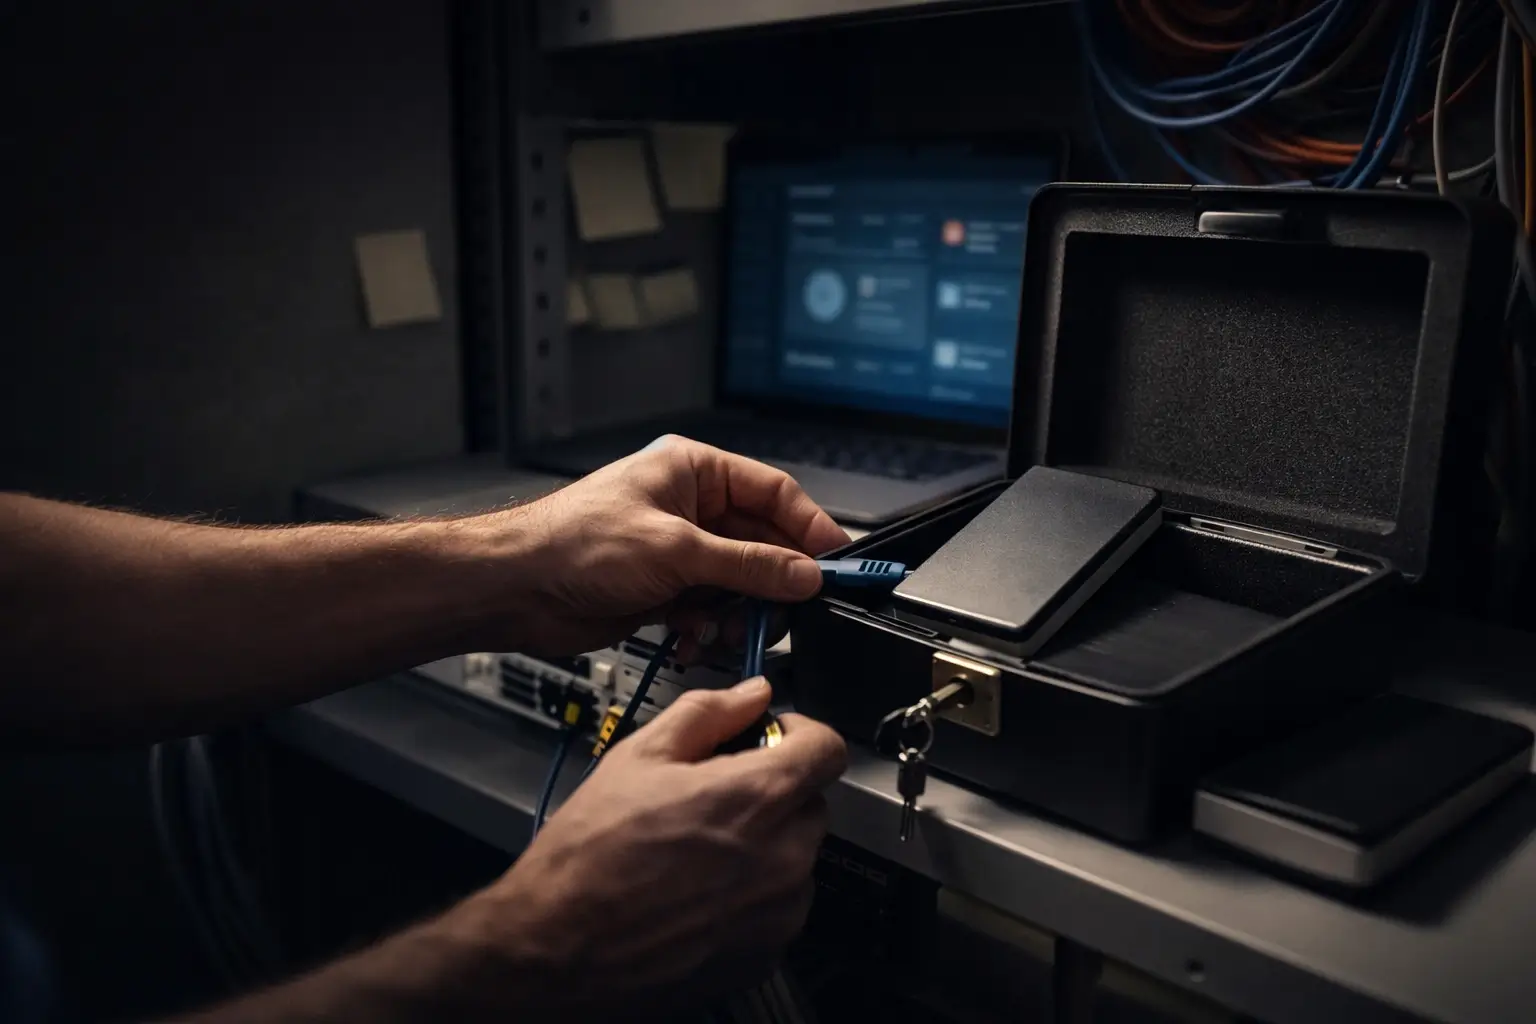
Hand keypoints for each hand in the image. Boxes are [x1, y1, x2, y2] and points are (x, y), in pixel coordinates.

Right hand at [457, 680, 847, 1019]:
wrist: (556, 949)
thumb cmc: (588, 859)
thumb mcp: (638, 757)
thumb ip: (707, 714)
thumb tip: (749, 695)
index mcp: (758, 798)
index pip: (827, 747)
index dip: (798, 734)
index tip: (771, 738)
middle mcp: (783, 857)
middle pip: (809, 802)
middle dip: (771, 791)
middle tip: (713, 796)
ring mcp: (778, 912)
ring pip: (795, 857)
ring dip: (763, 845)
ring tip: (696, 851)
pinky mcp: (765, 953)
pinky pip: (779, 906)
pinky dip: (752, 895)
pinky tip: (697, 892)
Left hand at [499, 436, 849, 655]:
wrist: (515, 590)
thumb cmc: (575, 544)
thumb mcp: (677, 552)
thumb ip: (748, 566)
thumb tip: (805, 575)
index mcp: (694, 472)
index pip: (774, 493)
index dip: (810, 528)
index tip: (838, 563)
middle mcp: (689, 507)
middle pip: (761, 543)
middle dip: (773, 581)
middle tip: (794, 610)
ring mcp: (677, 551)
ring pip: (738, 583)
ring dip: (739, 613)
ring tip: (730, 630)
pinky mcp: (663, 590)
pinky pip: (709, 610)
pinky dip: (710, 629)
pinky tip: (696, 641)